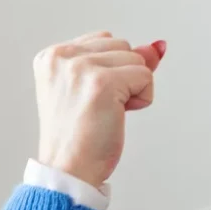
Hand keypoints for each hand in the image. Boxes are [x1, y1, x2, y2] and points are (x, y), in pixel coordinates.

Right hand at [34, 31, 165, 188]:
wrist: (69, 168)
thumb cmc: (81, 136)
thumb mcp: (96, 88)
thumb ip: (123, 63)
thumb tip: (158, 47)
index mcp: (52, 56)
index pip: (105, 40)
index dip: (112, 70)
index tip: (91, 97)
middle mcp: (62, 57)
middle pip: (123, 47)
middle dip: (124, 77)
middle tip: (100, 107)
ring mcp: (81, 68)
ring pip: (137, 60)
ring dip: (134, 88)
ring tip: (107, 111)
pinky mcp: (102, 82)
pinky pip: (146, 77)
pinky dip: (143, 98)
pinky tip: (119, 115)